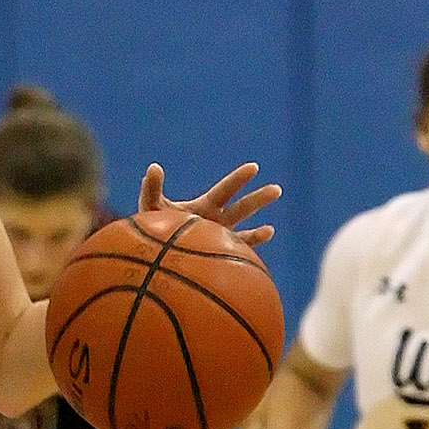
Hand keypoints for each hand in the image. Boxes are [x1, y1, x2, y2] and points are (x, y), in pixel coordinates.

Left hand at [139, 162, 280, 246]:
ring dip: (257, 234)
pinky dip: (243, 258)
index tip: (254, 168)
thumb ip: (152, 188)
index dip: (239, 179)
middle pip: (241, 208)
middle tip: (277, 190)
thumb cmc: (152, 226)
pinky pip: (234, 259)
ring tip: (270, 231)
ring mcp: (219, 241)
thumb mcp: (151, 206)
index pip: (225, 190)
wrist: (152, 251)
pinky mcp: (216, 259)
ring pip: (243, 236)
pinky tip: (252, 261)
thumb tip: (153, 168)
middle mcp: (217, 221)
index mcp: (205, 206)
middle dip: (258, 199)